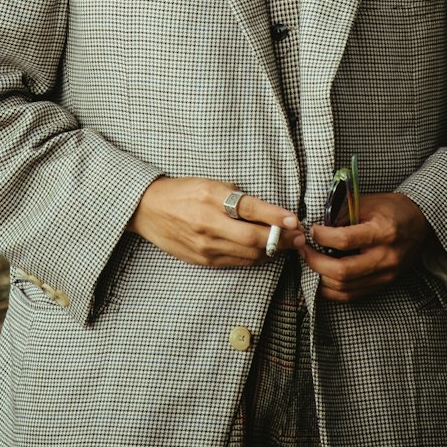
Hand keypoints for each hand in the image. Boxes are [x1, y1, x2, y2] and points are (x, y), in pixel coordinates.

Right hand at [128, 177, 303, 266]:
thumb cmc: (184, 192)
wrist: (149, 209)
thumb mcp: (211, 184)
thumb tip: (270, 212)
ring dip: (272, 251)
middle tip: (298, 237)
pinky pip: (236, 262)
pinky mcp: (202, 260)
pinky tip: (265, 251)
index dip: (277, 217)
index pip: (251, 209)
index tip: (295, 220)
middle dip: (281, 239)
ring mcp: (205, 246)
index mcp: (211, 198)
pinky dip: (254, 258)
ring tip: (287, 244)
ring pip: (248, 254)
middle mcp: (208, 224)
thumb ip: (238, 197)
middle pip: (254, 238)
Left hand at [300, 192, 428, 301]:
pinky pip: (353, 295)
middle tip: (304, 250)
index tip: (312, 230)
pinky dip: (333, 289)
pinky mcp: (383, 284)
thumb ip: (343, 214)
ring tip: (311, 262)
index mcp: (383, 232)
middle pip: (343, 271)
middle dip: (316, 262)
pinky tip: (323, 277)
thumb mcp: (368, 202)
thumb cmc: (392, 209)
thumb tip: (318, 226)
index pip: (345, 240)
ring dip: (321, 278)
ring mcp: (385, 275)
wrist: (420, 223)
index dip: (323, 237)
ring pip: (345, 288)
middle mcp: (385, 257)